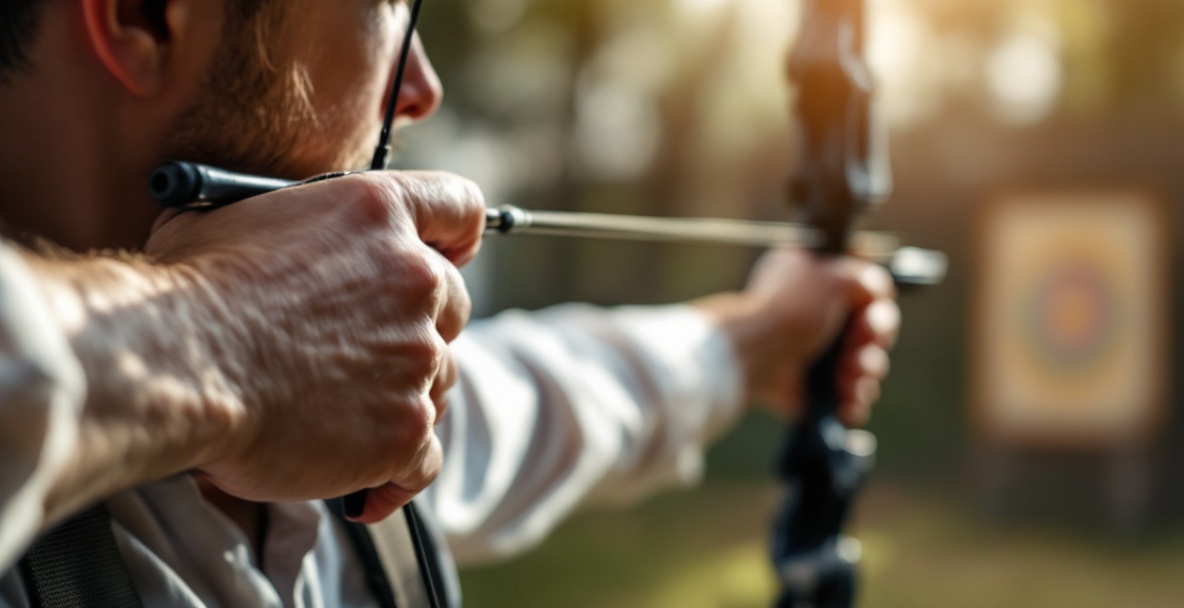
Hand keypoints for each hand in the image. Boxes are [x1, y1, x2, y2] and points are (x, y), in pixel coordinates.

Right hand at [146, 171, 483, 521]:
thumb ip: (295, 225)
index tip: (452, 254)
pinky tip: (368, 488)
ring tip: (341, 416)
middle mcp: (413, 280)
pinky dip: (399, 474)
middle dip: (418, 328)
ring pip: (439, 382)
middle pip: (452, 305)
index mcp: (376, 214)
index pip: (457, 207)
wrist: (174, 365)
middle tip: (367, 352)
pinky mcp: (404, 430)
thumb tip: (288, 238)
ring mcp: (417, 358)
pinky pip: (424, 459)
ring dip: (401, 397)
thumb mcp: (234, 217)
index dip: (457, 235)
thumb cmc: (186, 291)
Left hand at [693, 248, 897, 426]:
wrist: (754, 355)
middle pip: (871, 331)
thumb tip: (877, 290)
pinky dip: (853, 401)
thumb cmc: (790, 310)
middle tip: (860, 347)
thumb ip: (865, 279)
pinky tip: (848, 399)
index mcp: (818, 281)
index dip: (877, 307)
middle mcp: (818, 316)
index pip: (866, 292)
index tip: (871, 317)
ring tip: (847, 374)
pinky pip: (850, 397)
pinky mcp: (814, 389)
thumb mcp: (834, 277)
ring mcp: (816, 354)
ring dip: (866, 371)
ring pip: (866, 366)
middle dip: (873, 342)